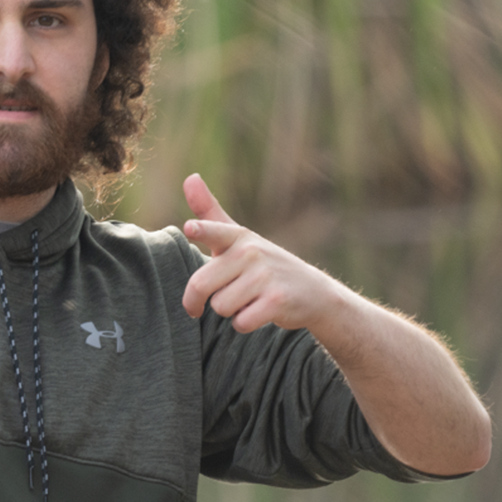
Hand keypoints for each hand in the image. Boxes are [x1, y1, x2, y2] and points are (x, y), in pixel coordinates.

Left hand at [180, 173, 341, 330]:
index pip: (215, 230)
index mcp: (237, 237)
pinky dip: (245, 323)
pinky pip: (240, 322)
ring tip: (247, 299)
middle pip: (201, 285)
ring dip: (230, 311)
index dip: (201, 230)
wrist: (312, 291)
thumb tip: (190, 177)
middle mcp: (251, 252)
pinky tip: (259, 311)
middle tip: (199, 306)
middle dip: (197, 301)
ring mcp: (265, 276)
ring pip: (220, 306)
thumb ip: (209, 214)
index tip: (189, 228)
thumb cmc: (262, 264)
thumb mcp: (237, 238)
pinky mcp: (277, 301)